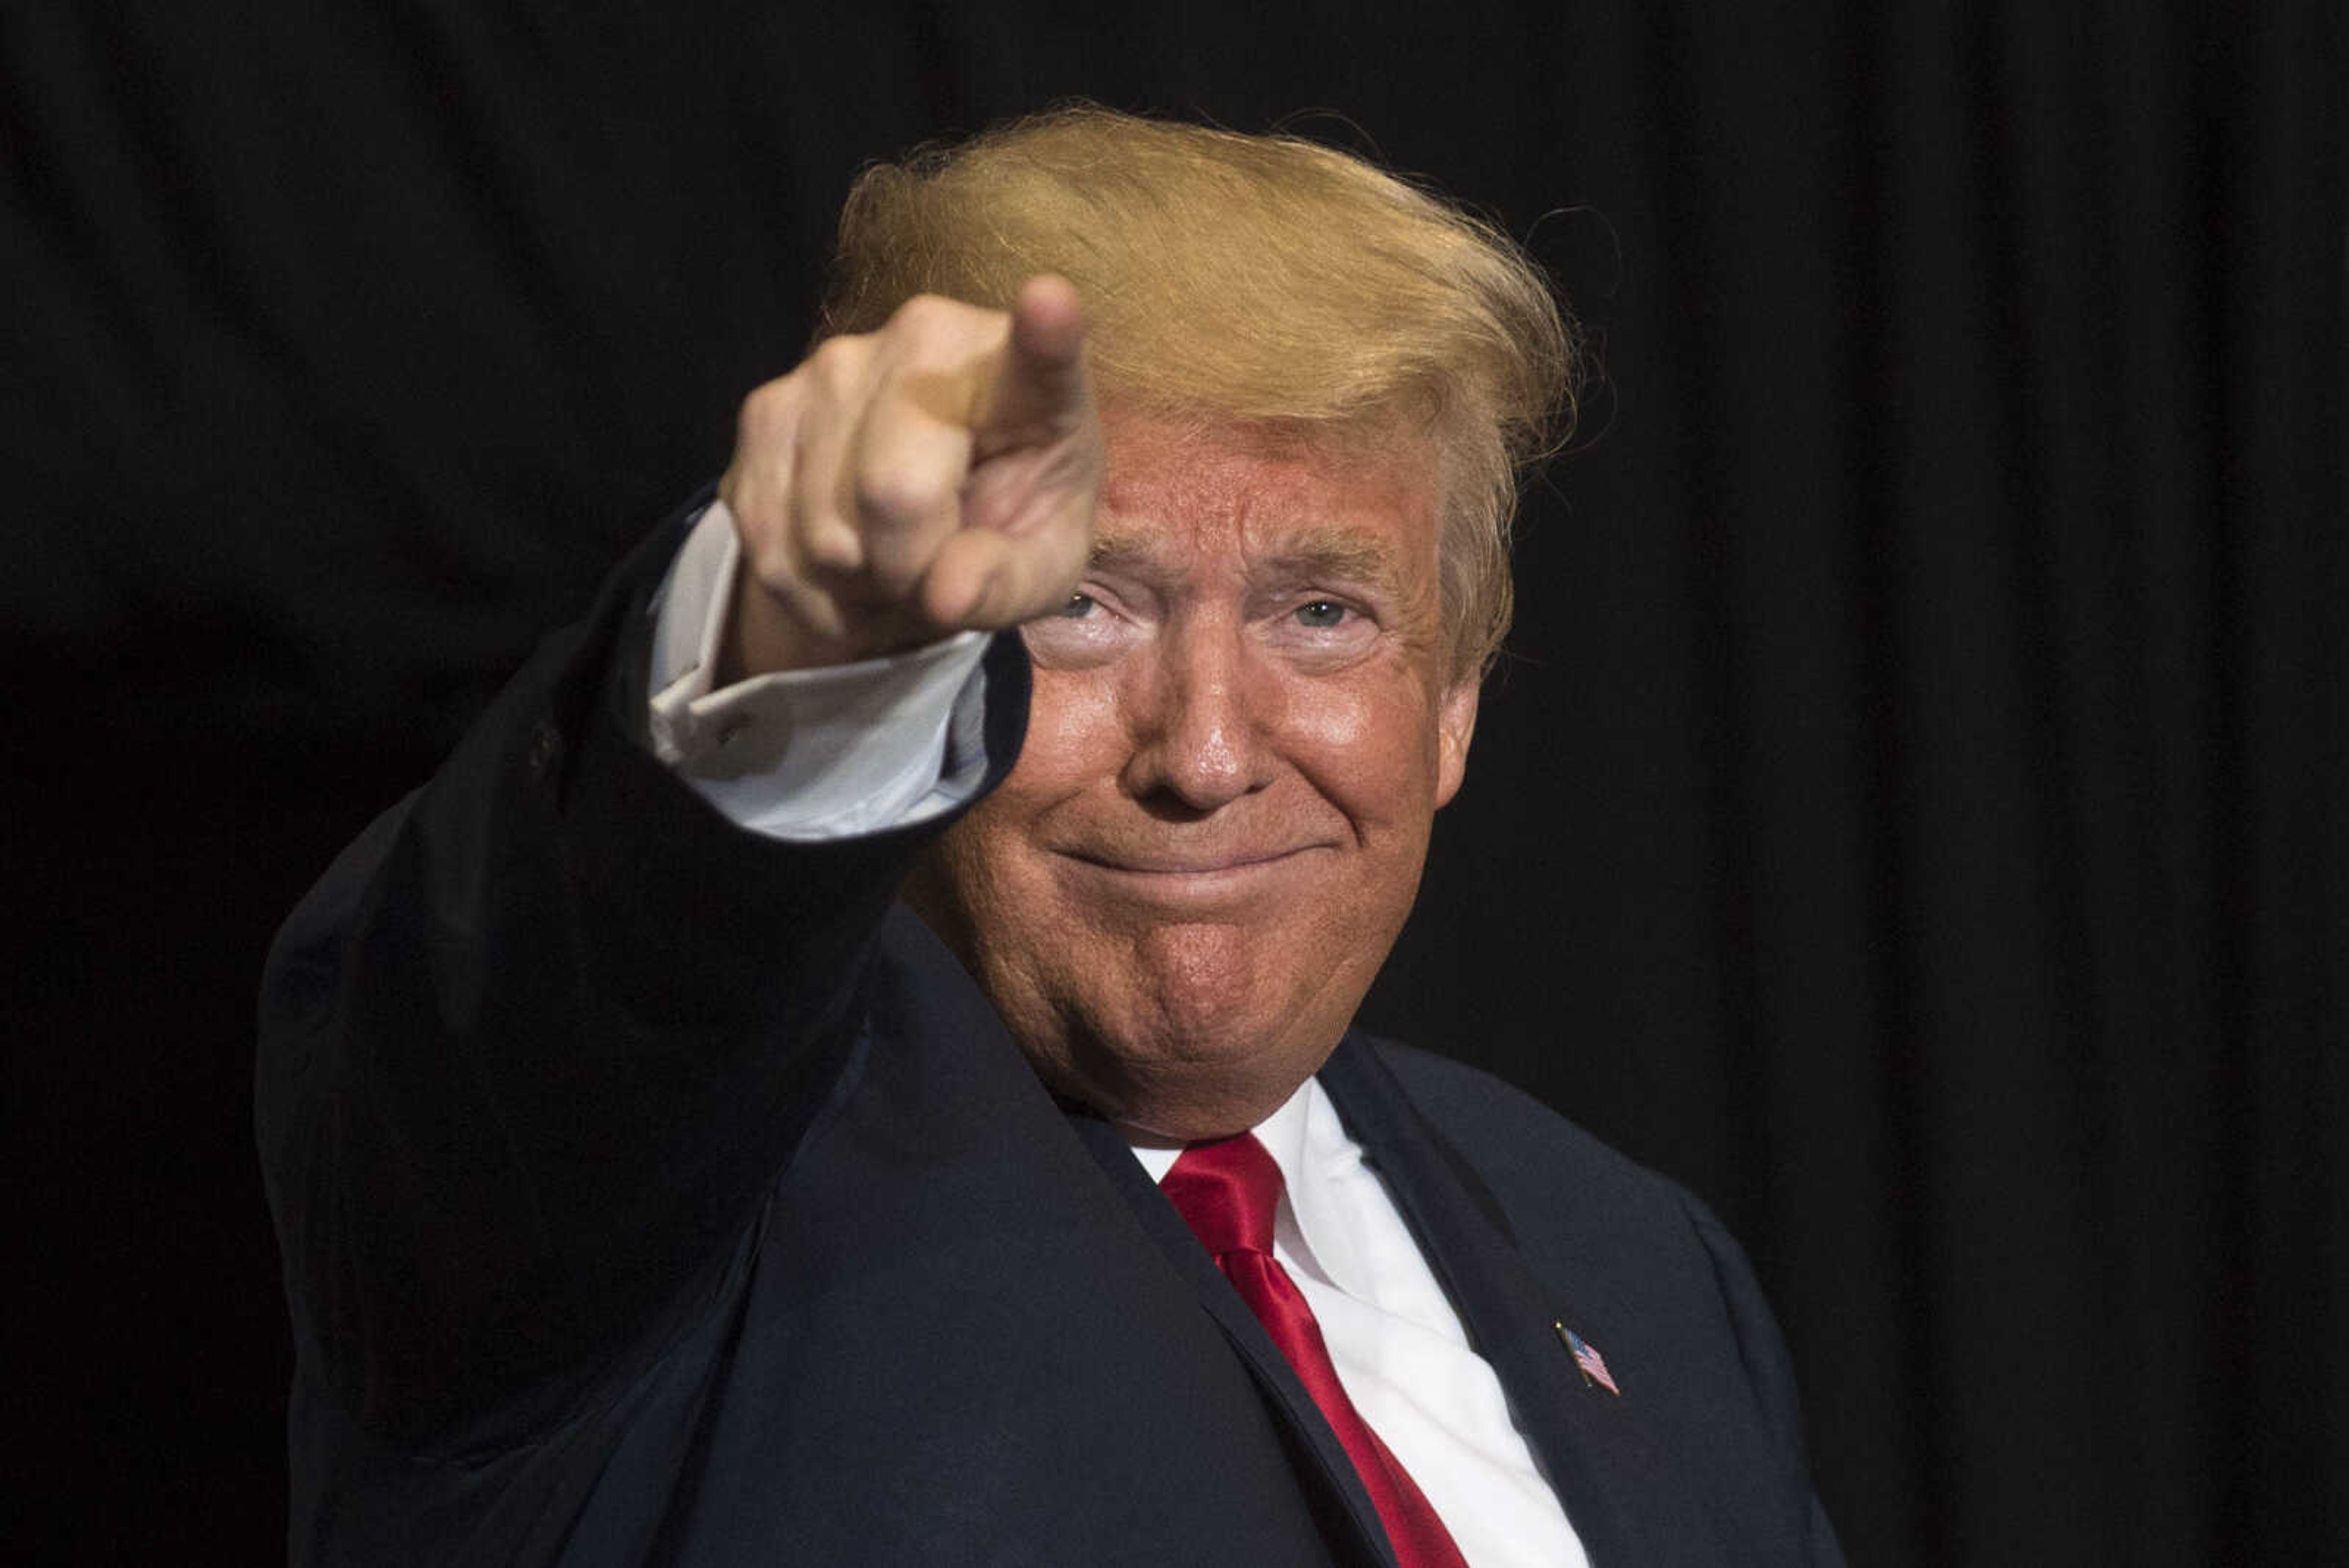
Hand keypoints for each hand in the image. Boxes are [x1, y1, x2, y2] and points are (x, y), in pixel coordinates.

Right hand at [717, 276, 1102, 677]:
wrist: (925, 525)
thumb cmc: (1006, 531)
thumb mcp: (1037, 573)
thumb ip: (1005, 582)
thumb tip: (944, 595)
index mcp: (1023, 381)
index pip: (1039, 353)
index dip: (1043, 333)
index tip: (1051, 303)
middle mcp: (923, 343)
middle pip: (893, 492)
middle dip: (908, 569)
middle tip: (934, 571)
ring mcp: (833, 364)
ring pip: (821, 529)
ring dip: (854, 581)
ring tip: (892, 560)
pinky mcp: (768, 404)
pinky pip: (768, 536)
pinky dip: (804, 584)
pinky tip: (845, 565)